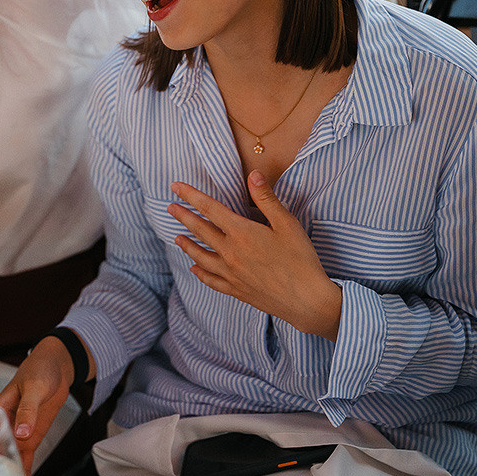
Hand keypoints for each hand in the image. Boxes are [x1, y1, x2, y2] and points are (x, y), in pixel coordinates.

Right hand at [0, 337, 75, 475]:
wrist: (59, 368)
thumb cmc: (39, 368)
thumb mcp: (33, 387)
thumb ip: (28, 410)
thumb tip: (22, 431)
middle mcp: (4, 424)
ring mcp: (18, 433)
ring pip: (9, 458)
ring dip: (8, 474)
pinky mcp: (31, 437)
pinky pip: (26, 457)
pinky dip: (25, 471)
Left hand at [170, 170, 341, 339]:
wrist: (306, 300)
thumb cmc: (300, 259)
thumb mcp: (287, 223)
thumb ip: (266, 198)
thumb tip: (252, 174)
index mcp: (241, 233)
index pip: (209, 208)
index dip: (190, 196)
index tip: (175, 187)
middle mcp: (230, 253)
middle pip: (200, 230)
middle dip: (183, 217)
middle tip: (170, 208)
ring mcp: (230, 273)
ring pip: (201, 256)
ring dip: (187, 245)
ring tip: (177, 238)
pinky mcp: (236, 290)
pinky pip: (211, 280)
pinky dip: (200, 273)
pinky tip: (195, 269)